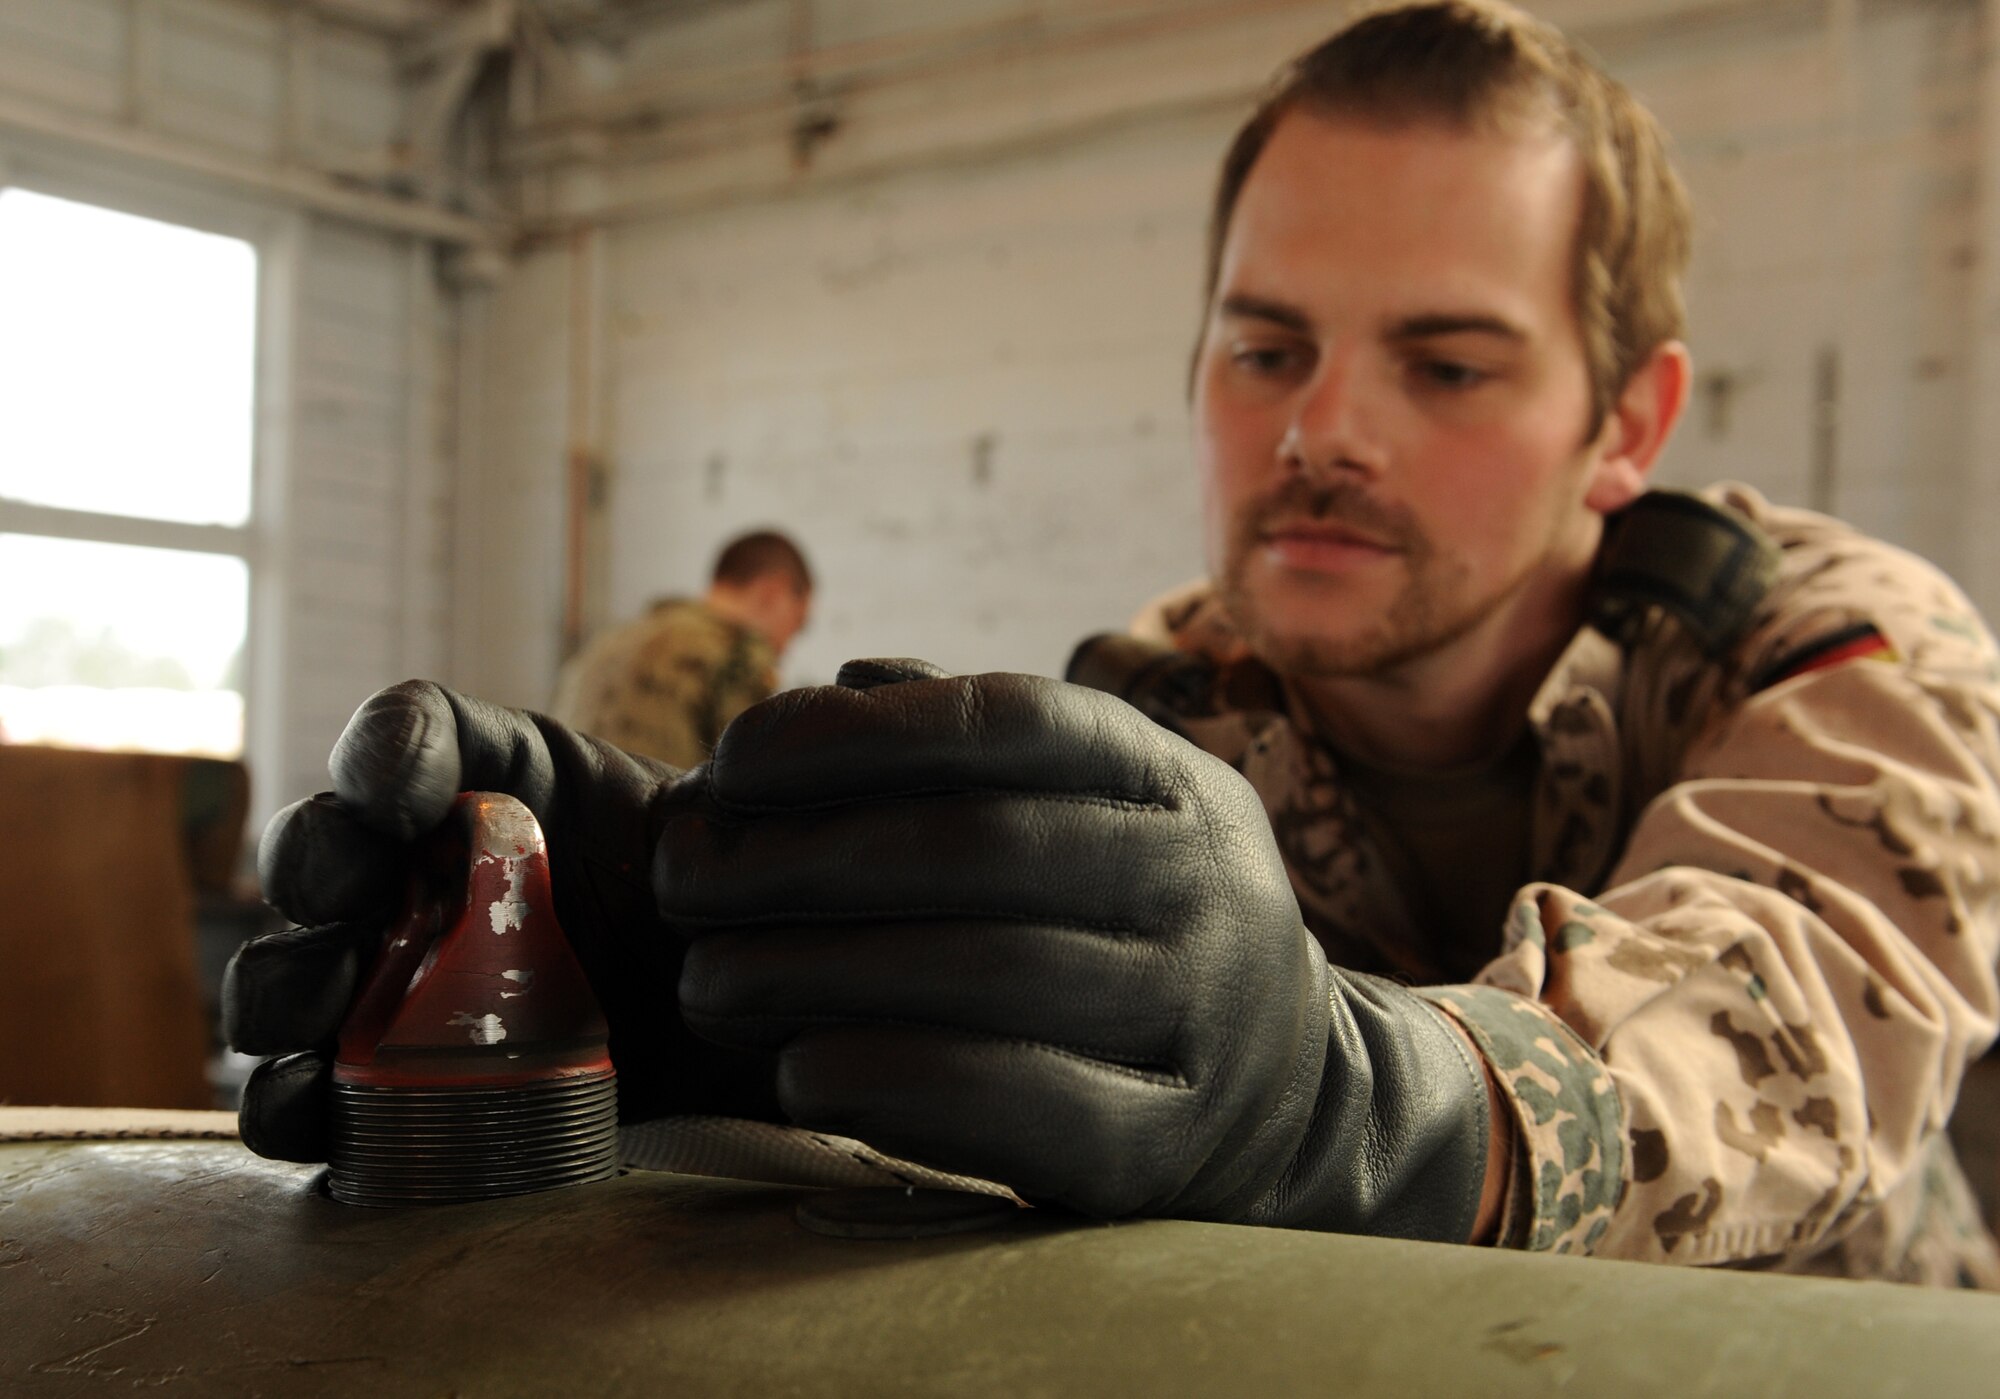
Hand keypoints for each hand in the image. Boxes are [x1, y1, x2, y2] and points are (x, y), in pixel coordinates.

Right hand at [225, 679, 779, 1160]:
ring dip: (279, 984)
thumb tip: (721, 795)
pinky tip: (308, 1100)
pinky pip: (299, 1097)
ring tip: (315, 1005)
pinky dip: (283, 1101)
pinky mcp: (386, 1088)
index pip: (408, 736)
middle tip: (342, 895)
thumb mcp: (706, 836)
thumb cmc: (699, 910)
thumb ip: (700, 803)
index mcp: (485, 785)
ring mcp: (386, 981)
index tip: (403, 798)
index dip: (384, 754)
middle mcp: (413, 874)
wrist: (716, 1029)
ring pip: (284, 974)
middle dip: (311, 865)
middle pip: (318, 848)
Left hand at [660, 659, 1492, 1235]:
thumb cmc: (1129, 922)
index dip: (859, 733)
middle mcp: (1201, 886)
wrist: (1284, 1091)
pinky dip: (898, 1083)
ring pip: (995, 975)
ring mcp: (1197, 1018)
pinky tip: (800, 1071)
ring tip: (710, 978)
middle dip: (808, 858)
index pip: (1013, 722)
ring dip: (821, 971)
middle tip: (686, 880)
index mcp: (1170, 783)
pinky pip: (1025, 1108)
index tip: (732, 759)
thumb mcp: (1097, 809)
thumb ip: (974, 743)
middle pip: (985, 847)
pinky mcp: (1164, 1146)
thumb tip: (842, 683)